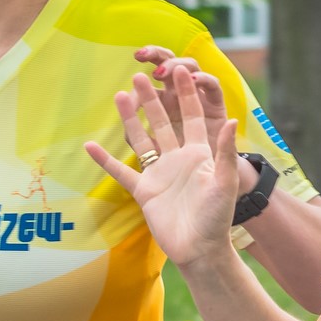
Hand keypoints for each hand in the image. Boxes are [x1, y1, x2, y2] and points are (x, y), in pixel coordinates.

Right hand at [86, 68, 239, 267]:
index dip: (186, 95)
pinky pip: (121, 172)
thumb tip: (231, 119)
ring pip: (141, 140)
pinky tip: (90, 145)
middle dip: (152, 98)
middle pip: (162, 122)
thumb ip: (224, 151)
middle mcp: (178, 159)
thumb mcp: (224, 182)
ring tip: (118, 94)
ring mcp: (159, 174)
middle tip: (140, 74)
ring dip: (130, 119)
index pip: (192, 117)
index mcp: (199, 154)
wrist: (200, 249)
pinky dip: (105, 160)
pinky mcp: (144, 191)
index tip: (179, 71)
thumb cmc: (217, 218)